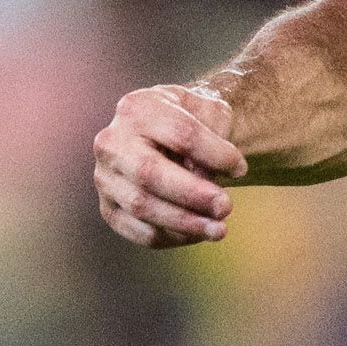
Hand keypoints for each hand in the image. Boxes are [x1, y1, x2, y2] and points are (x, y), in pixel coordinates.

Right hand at [92, 80, 240, 246]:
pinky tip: (197, 233)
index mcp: (137, 108)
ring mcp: (105, 178)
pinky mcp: (109, 209)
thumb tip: (206, 180)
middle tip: (226, 208)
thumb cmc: (194, 122)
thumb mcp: (210, 113)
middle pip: (149, 173)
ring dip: (186, 223)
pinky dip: (172, 237)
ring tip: (219, 229)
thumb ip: (214, 137)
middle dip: (192, 195)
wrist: (168, 135)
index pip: (179, 135)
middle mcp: (112, 143)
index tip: (241, 169)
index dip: (214, 154)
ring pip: (142, 207)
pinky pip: (139, 231)